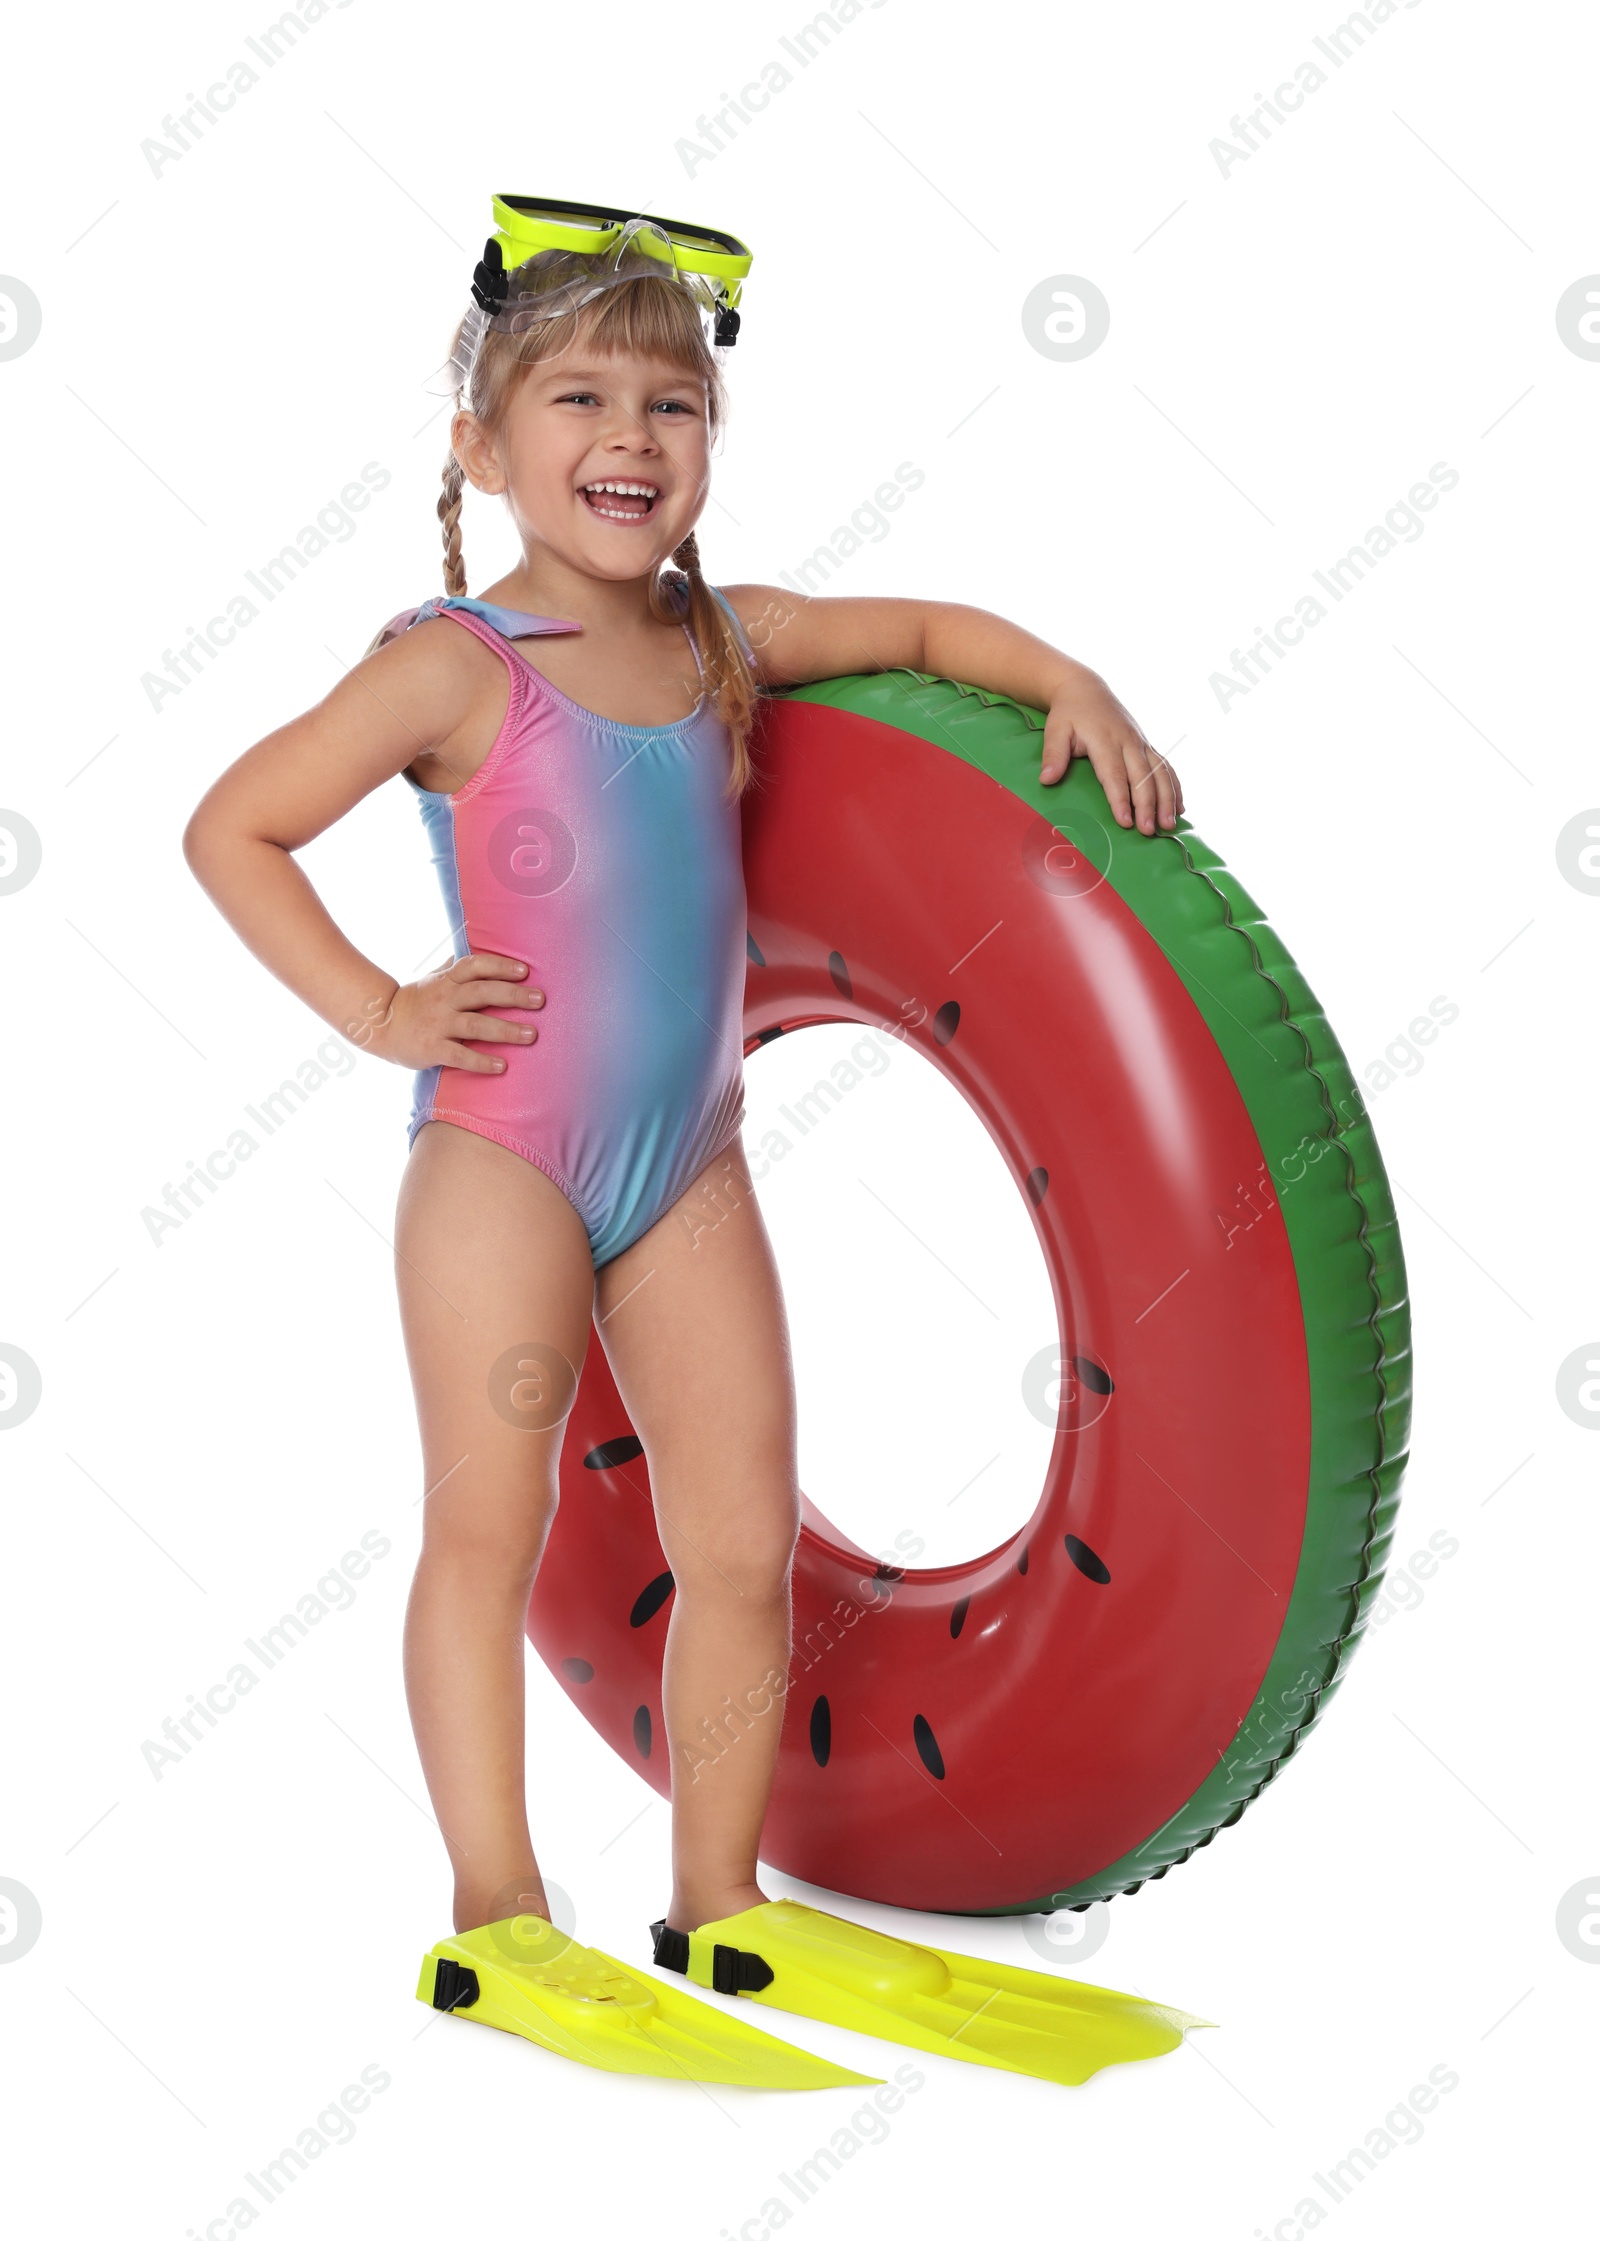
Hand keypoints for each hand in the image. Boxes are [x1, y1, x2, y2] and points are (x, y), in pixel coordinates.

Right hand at [360, 953, 543, 1072]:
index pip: (475, 966)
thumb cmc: (416, 1001)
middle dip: (513, 996)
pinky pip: (460, 1055)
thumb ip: (455, 965)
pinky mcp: (432, 1048)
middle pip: (481, 993)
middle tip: (540, 1000)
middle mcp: (444, 999)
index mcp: (447, 980)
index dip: (499, 966)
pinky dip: (481, 1061)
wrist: (379, 1026)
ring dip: (506, 1030)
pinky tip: (502, 1066)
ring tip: (532, 1035)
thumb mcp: (433, 978)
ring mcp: (438, 1024)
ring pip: (476, 1025)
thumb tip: (475, 940)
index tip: (525, 971)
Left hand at [1039, 663, 1183, 834]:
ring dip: (1167, 800)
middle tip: (1148, 831)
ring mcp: (1142, 743)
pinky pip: (1166, 767)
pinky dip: (1175, 787)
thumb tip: (1047, 779)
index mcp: (1106, 740)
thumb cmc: (1069, 714)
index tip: (1125, 821)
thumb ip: (1053, 755)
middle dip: (1147, 805)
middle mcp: (1129, 742)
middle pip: (1142, 777)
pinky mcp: (1147, 746)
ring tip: (1168, 825)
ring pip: (1160, 773)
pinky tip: (1179, 807)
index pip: (1114, 774)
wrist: (1087, 690)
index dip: (1121, 798)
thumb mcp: (1055, 730)